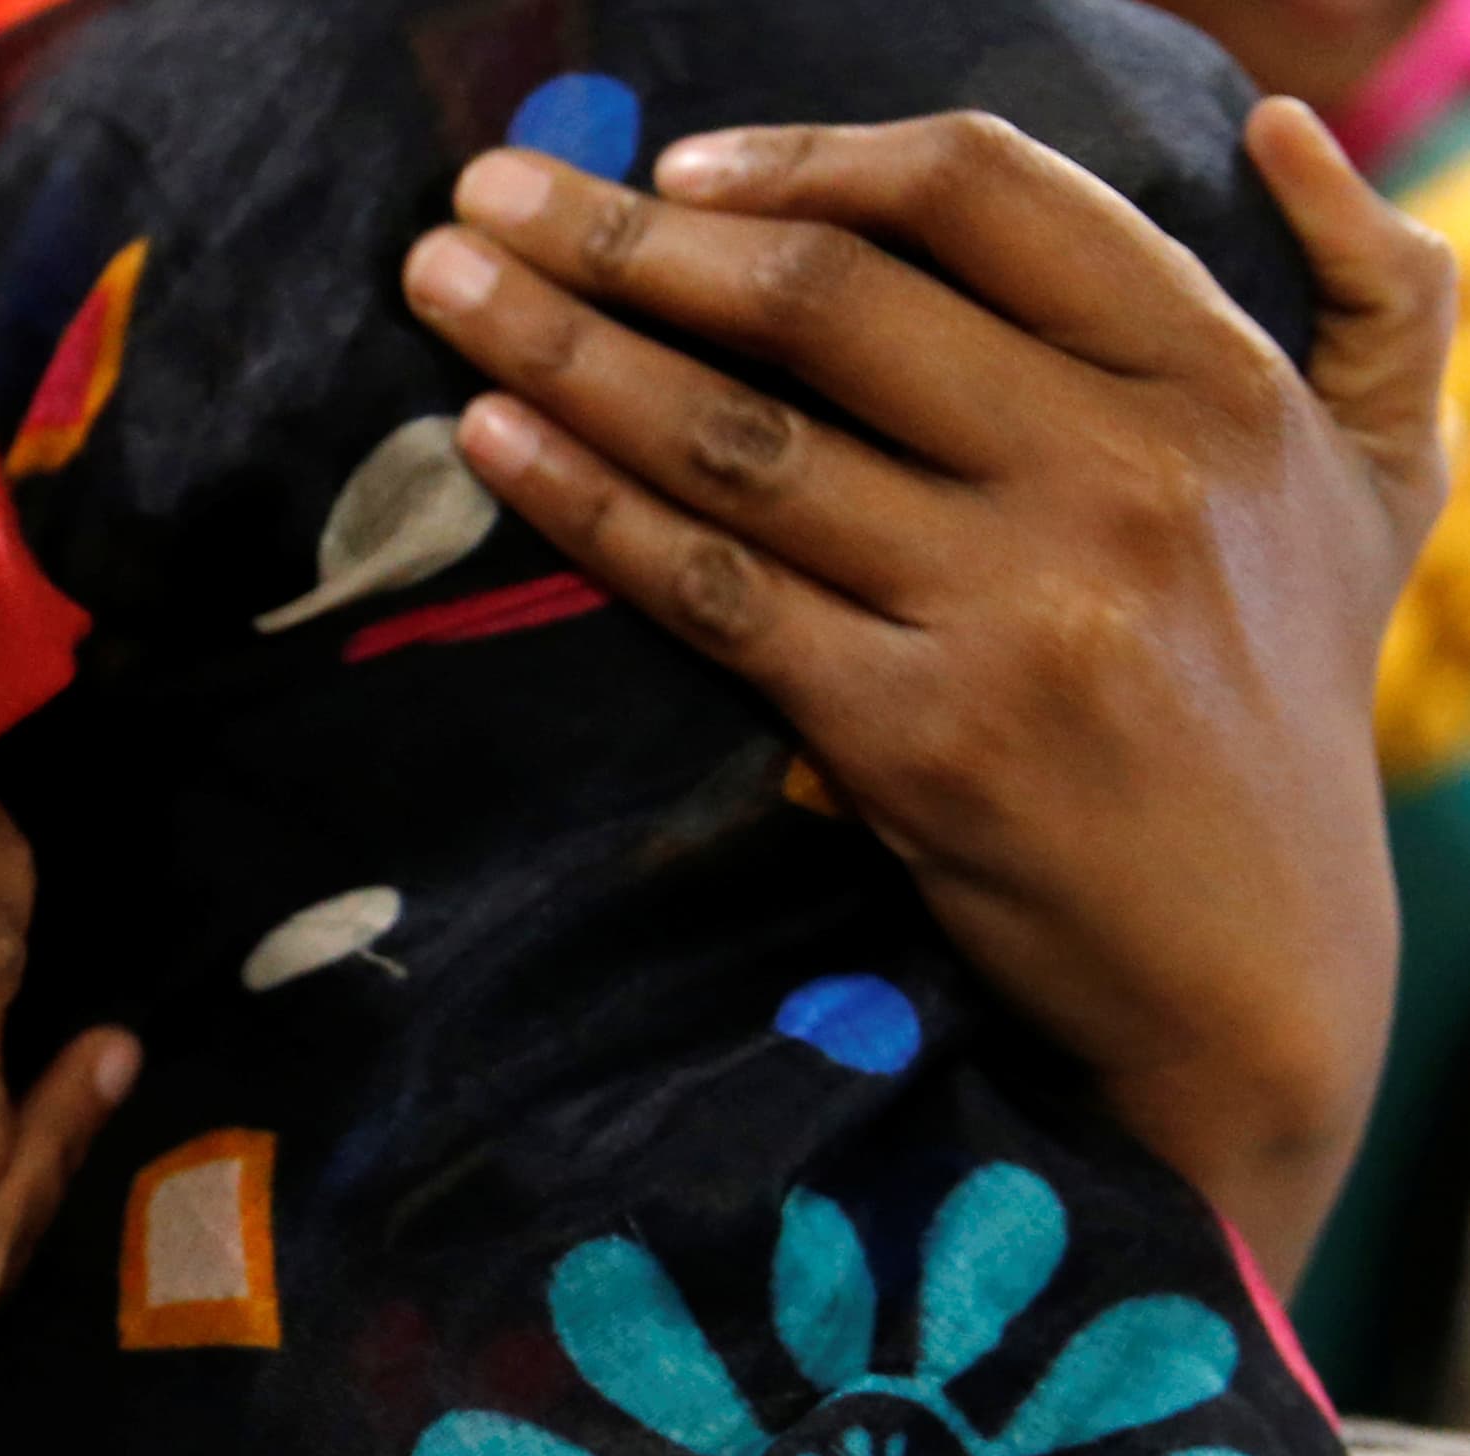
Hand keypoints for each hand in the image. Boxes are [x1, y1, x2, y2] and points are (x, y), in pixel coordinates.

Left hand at [397, 101, 1455, 1283]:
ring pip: (740, 437)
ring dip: (561, 345)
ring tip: (437, 285)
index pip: (985, 191)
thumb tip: (1289, 124)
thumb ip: (1373, 295)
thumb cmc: (1285, 708)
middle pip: (822, 301)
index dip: (808, 158)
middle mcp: (1124, 475)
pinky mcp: (915, 737)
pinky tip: (490, 439)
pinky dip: (586, 505)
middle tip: (486, 191)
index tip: (672, 164)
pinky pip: (711, 589)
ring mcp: (1016, 609)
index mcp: (1221, 383)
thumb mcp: (1382, 482)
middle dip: (622, 237)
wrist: (1257, 975)